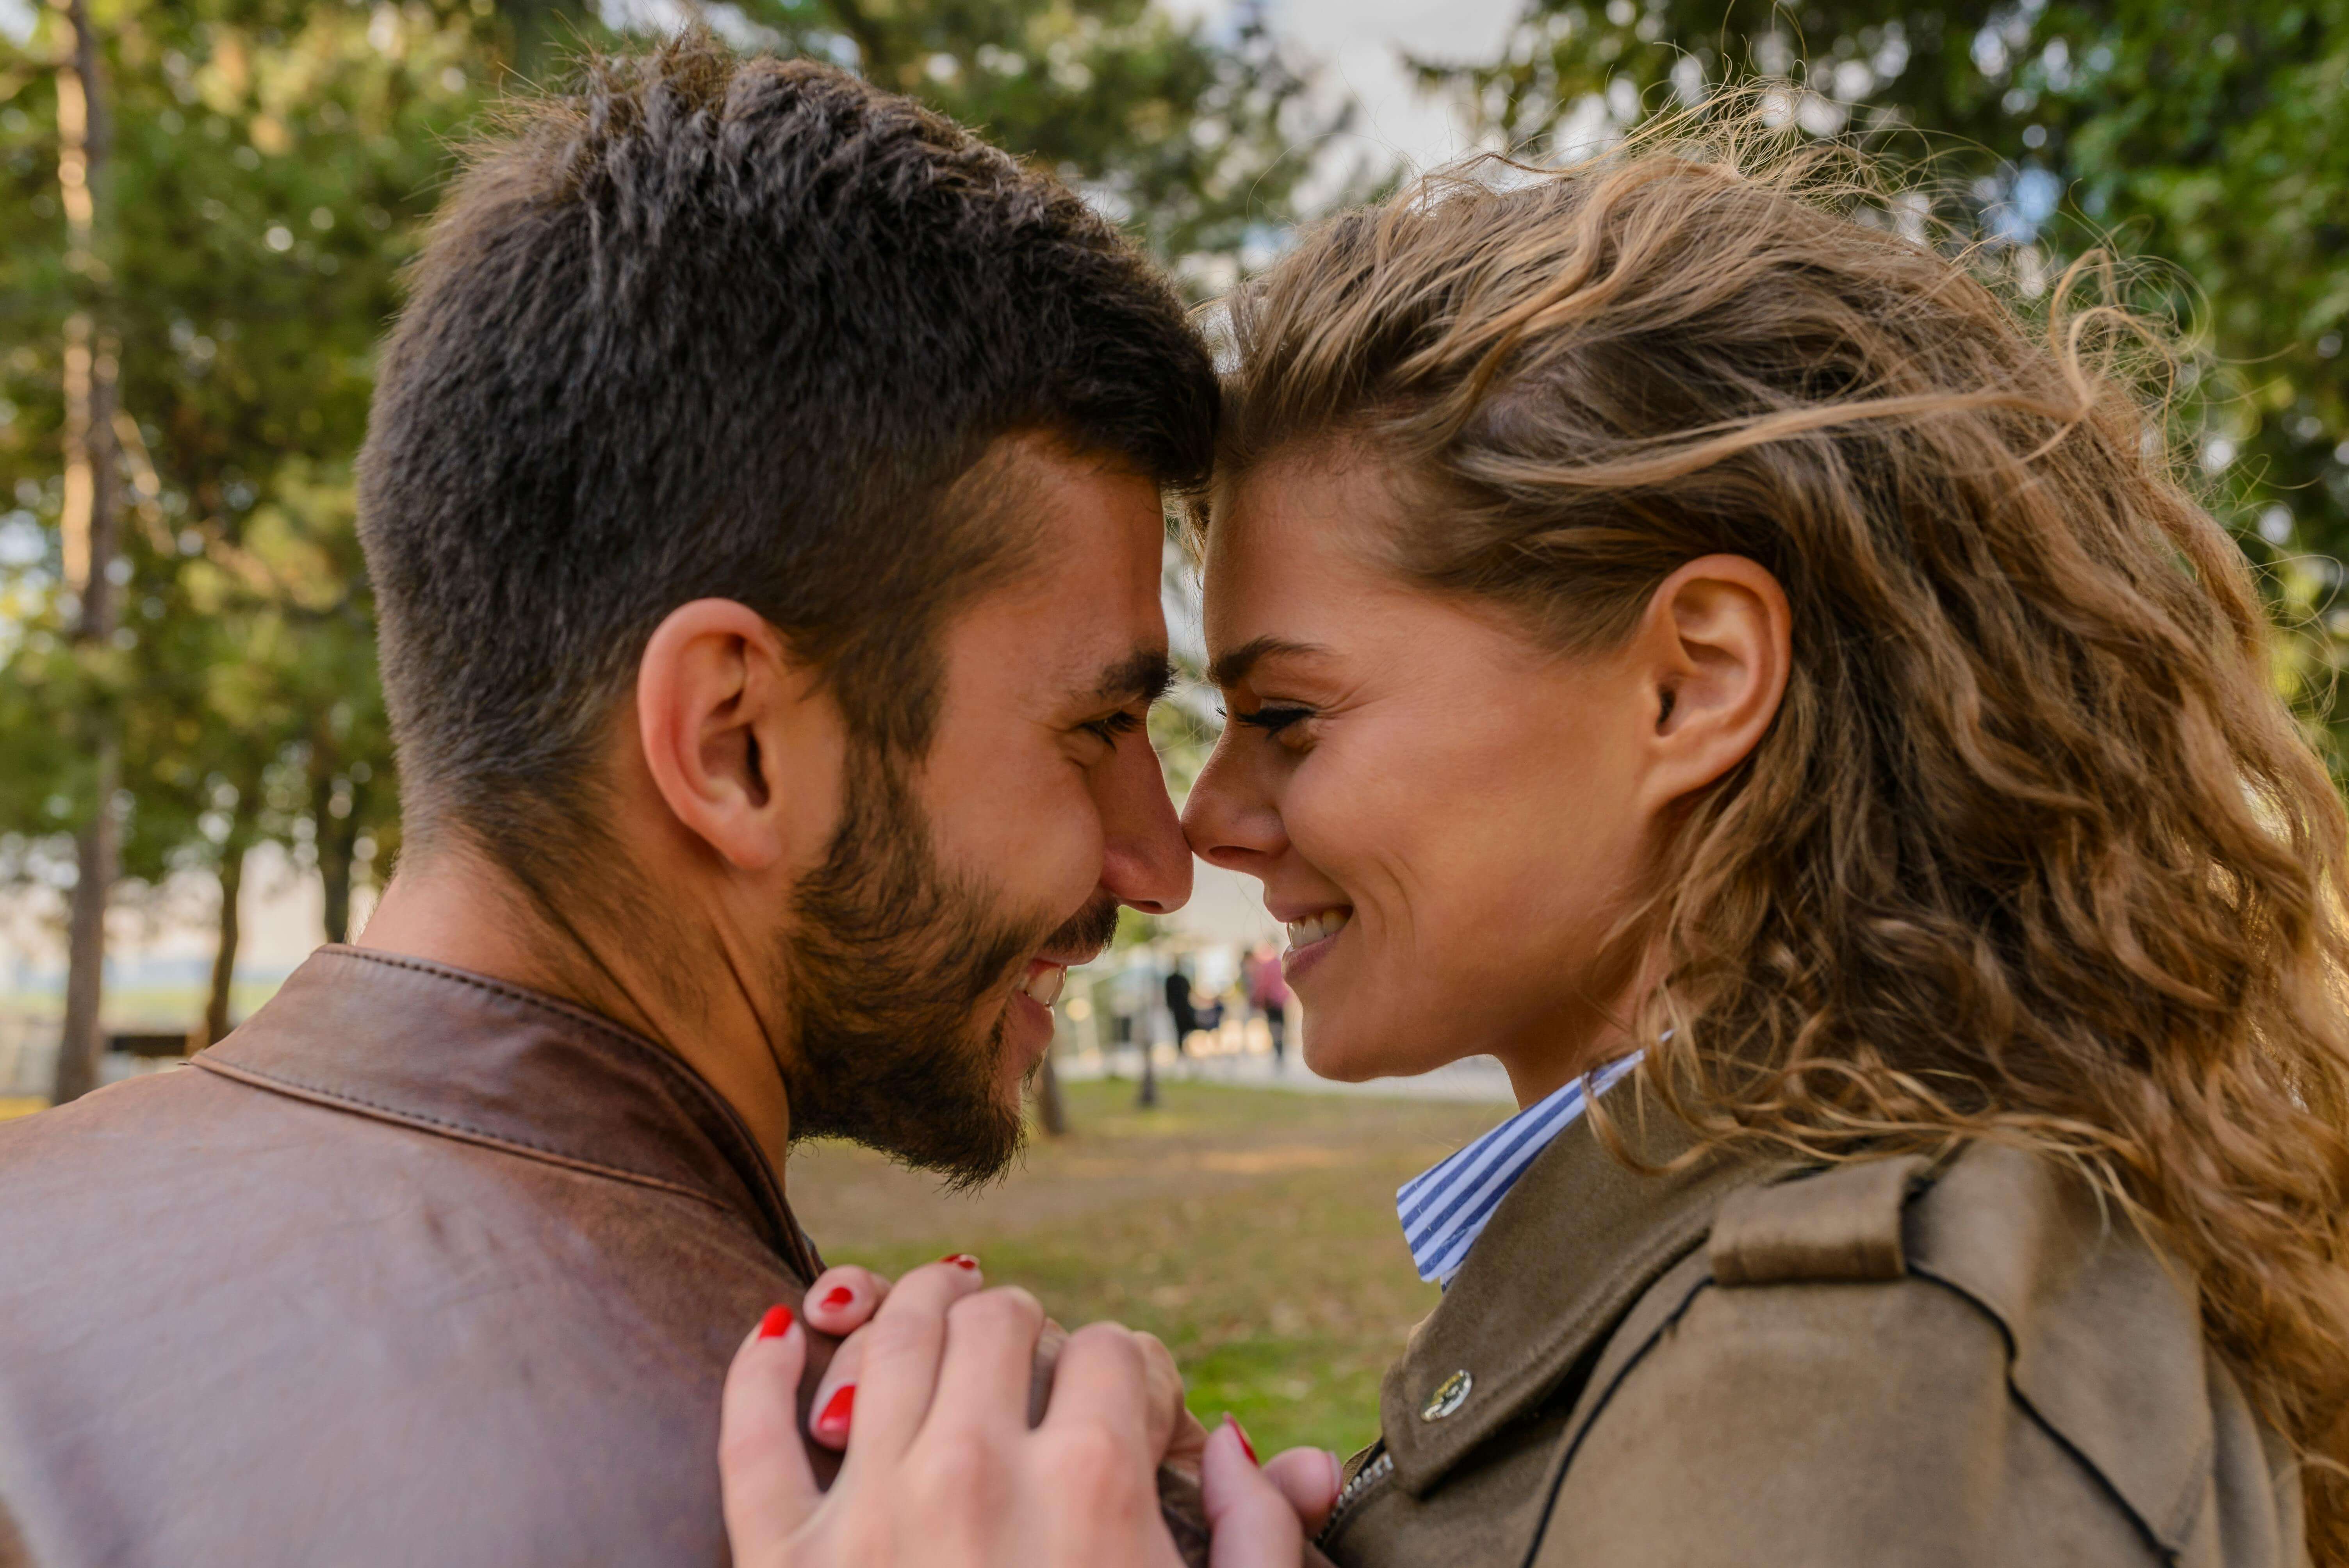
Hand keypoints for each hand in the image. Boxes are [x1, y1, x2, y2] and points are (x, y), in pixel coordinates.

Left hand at [720, 1260, 1310, 1566]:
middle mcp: (973, 1474)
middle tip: (1044, 1370)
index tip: (1138, 1415)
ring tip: (937, 1308)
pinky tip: (786, 1336)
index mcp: (1092, 1488)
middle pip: (998, 1318)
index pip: (1118, 1354)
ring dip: (915, 1303)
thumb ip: (1258, 1536)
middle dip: (1034, 1329)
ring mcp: (865, 1515)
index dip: (1140, 1375)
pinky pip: (749, 1434)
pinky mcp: (778, 1566)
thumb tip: (1238, 1447)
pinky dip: (761, 1368)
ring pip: (883, 1334)